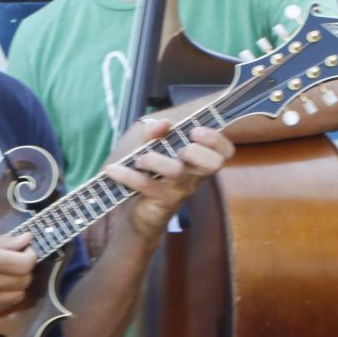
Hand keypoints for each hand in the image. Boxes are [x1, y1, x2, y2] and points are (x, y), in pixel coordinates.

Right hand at [0, 231, 35, 321]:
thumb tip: (26, 238)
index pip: (26, 262)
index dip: (30, 254)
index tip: (23, 250)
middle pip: (25, 280)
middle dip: (23, 269)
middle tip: (12, 261)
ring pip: (17, 296)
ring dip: (15, 285)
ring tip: (1, 275)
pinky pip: (3, 307)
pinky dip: (3, 297)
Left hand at [104, 117, 234, 233]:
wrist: (144, 214)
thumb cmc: (154, 175)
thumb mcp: (153, 150)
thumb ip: (156, 133)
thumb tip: (164, 122)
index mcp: (200, 161)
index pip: (224, 151)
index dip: (216, 140)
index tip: (195, 131)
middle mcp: (195, 176)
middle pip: (213, 163)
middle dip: (195, 150)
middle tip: (178, 148)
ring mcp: (181, 189)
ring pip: (176, 171)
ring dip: (154, 159)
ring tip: (139, 159)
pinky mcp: (163, 201)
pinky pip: (146, 185)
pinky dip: (126, 174)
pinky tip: (113, 169)